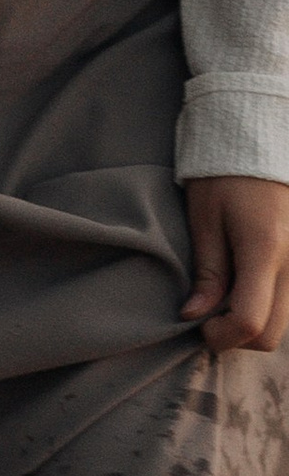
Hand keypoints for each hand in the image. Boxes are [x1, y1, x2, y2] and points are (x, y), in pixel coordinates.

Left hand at [183, 175, 288, 352]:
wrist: (261, 138)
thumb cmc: (225, 174)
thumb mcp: (206, 220)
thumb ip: (207, 272)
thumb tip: (195, 315)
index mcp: (265, 249)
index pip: (250, 322)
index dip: (220, 335)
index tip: (199, 321)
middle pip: (270, 334)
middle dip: (236, 336)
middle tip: (210, 313)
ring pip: (281, 321)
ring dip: (251, 322)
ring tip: (226, 296)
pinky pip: (286, 301)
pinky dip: (264, 305)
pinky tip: (243, 286)